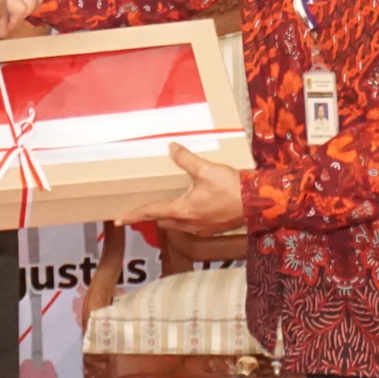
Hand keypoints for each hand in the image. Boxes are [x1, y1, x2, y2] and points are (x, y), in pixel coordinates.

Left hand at [118, 144, 244, 233]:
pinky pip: (192, 226)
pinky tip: (194, 207)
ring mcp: (202, 229)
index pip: (151, 213)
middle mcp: (189, 224)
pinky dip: (186, 218)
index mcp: (183, 210)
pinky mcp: (213, 229)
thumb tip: (172, 148)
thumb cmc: (231, 187)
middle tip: (147, 207)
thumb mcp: (206, 169)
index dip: (133, 215)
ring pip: (178, 225)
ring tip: (170, 205)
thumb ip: (186, 159)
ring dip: (171, 217)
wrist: (259, 202)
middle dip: (153, 215)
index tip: (119, 220)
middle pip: (163, 221)